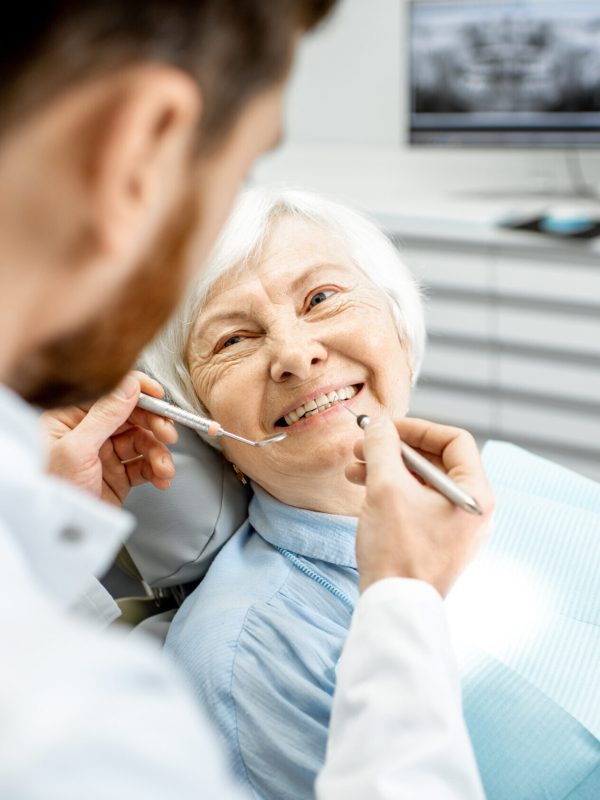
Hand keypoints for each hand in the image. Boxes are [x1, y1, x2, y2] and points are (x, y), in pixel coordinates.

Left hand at [41, 371, 178, 506]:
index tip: (159, 396)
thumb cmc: (53, 493)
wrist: (59, 535)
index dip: (138, 392)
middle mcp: (88, 432)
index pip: (110, 393)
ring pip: (142, 442)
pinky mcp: (117, 475)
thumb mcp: (77, 449)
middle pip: (132, 417)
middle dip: (154, 426)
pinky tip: (161, 478)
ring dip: (158, 454)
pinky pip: (143, 465)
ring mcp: (104, 454)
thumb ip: (105, 415)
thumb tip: (129, 385)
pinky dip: (156, 471)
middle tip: (168, 435)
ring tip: (164, 468)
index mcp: (69, 417)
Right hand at [346, 416, 494, 596]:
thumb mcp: (386, 487)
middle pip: (436, 461)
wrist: (394, 606)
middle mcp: (472, 509)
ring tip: (353, 468)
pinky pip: (417, 504)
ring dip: (387, 469)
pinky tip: (362, 488)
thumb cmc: (397, 550)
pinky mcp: (438, 541)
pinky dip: (393, 492)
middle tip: (362, 445)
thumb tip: (378, 424)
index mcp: (475, 493)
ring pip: (422, 483)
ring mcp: (456, 527)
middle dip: (395, 449)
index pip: (455, 440)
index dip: (418, 428)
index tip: (386, 428)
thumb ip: (382, 447)